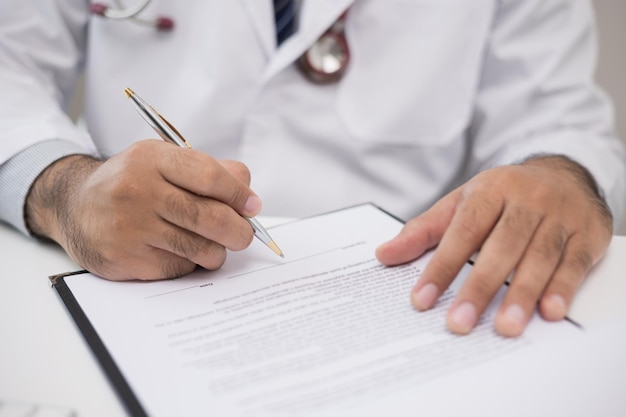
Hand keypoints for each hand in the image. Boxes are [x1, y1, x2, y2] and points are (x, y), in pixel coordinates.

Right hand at [26, 140, 260, 279]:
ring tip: (209, 243)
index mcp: (151, 159)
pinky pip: (180, 269)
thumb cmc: (133, 183)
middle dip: (239, 231)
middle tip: (244, 234)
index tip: (252, 206)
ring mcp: (129, 229)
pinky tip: (176, 251)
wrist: (75, 207)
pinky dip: (188, 264)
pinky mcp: (125, 260)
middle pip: (210, 217)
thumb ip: (209, 170)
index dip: (238, 194)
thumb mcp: (164, 161)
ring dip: (216, 251)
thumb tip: (248, 193)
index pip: (209, 176)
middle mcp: (137, 192)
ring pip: (201, 249)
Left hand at [376, 155, 612, 336]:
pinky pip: (575, 261)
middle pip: (501, 246)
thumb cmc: (504, 194)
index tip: (422, 300)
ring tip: (504, 326)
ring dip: (522, 293)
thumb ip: (425, 230)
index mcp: (490, 190)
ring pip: (540, 256)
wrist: (563, 171)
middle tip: (460, 322)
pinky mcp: (589, 232)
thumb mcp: (462, 203)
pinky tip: (549, 311)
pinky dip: (563, 287)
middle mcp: (527, 200)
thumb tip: (385, 254)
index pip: (462, 232)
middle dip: (479, 287)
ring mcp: (560, 216)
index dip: (441, 267)